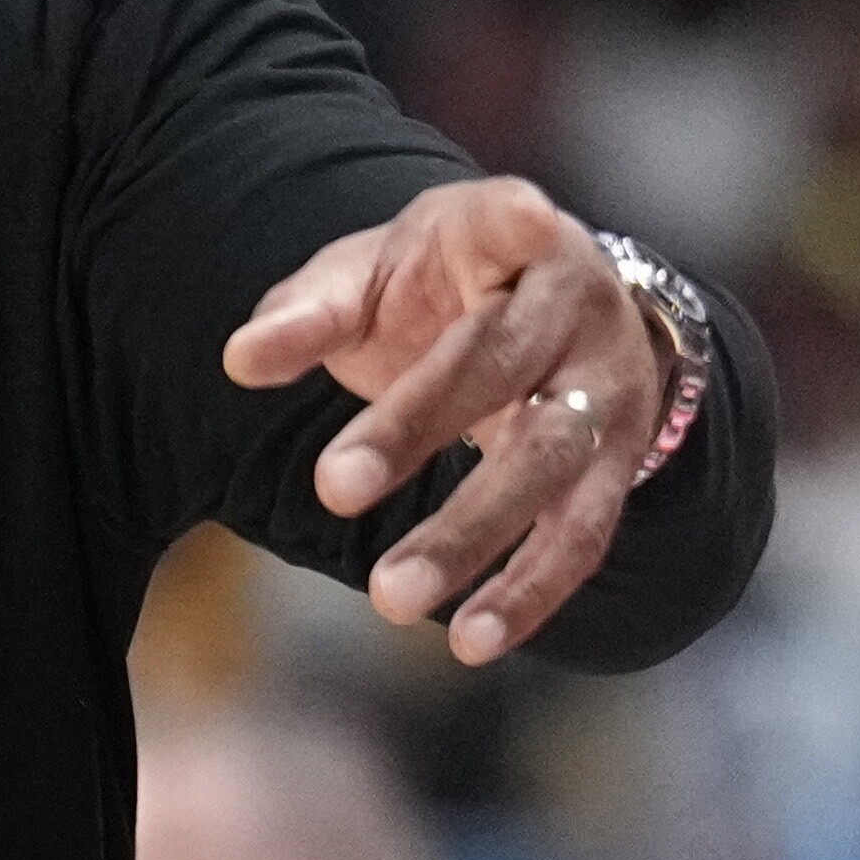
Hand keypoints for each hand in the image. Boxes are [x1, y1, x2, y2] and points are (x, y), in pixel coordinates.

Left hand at [223, 177, 674, 666]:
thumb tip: (240, 360)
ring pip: (549, 462)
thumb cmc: (442, 288)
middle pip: (504, 362)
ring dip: (471, 534)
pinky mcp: (619, 466)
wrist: (559, 318)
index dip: (516, 220)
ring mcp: (608, 387)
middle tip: (331, 490)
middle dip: (419, 425)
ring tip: (393, 598)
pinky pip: (582, 535)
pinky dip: (527, 594)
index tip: (522, 215)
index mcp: (514, 233)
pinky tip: (471, 644)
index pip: (511, 219)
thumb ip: (309, 312)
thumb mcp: (375, 275)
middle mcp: (577, 305)